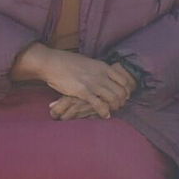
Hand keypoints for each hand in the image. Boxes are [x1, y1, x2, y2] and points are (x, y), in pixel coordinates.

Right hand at [12, 44, 137, 117]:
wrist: (52, 63)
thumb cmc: (67, 62)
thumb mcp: (87, 62)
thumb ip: (97, 70)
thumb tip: (102, 75)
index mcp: (103, 67)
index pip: (123, 80)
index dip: (126, 90)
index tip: (124, 95)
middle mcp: (101, 75)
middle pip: (121, 91)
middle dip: (122, 101)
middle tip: (119, 106)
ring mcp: (93, 83)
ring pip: (113, 98)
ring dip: (115, 107)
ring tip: (112, 111)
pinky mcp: (83, 92)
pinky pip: (99, 104)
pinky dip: (104, 112)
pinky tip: (105, 115)